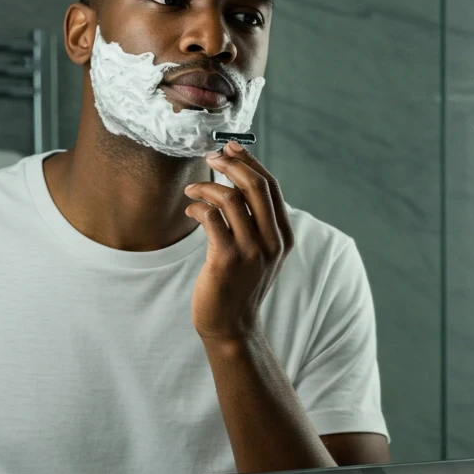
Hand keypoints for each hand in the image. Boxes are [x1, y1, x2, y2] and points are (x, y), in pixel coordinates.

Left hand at [183, 140, 294, 342]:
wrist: (232, 326)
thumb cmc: (240, 285)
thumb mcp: (260, 253)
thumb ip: (257, 223)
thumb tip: (241, 180)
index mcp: (283, 237)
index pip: (271, 187)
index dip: (250, 162)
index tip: (232, 147)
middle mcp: (272, 242)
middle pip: (256, 186)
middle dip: (232, 164)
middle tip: (211, 157)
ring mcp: (251, 251)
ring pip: (230, 198)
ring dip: (206, 186)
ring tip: (192, 190)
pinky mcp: (226, 259)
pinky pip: (211, 217)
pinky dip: (197, 207)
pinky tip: (190, 210)